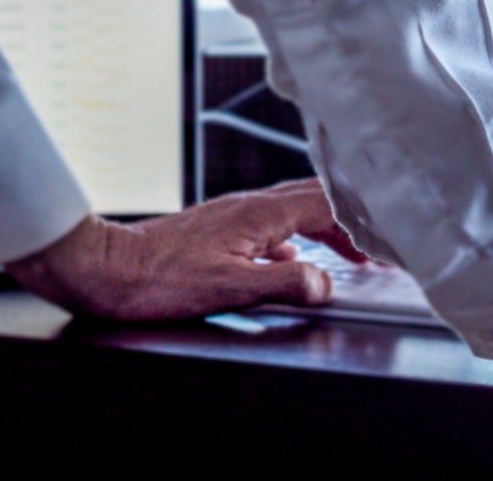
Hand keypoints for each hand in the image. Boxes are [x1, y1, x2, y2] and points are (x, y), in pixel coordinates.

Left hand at [6, 178, 366, 320]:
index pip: (327, 204)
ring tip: (347, 253)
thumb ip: (283, 286)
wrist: (106, 270)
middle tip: (377, 246)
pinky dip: (295, 240)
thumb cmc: (158, 280)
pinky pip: (271, 226)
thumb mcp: (229, 289)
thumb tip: (323, 286)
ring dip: (326, 229)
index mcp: (259, 214)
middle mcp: (249, 206)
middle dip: (351, 220)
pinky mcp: (219, 228)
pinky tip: (290, 264)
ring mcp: (233, 214)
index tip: (386, 239)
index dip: (362, 221)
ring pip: (294, 212)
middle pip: (316, 201)